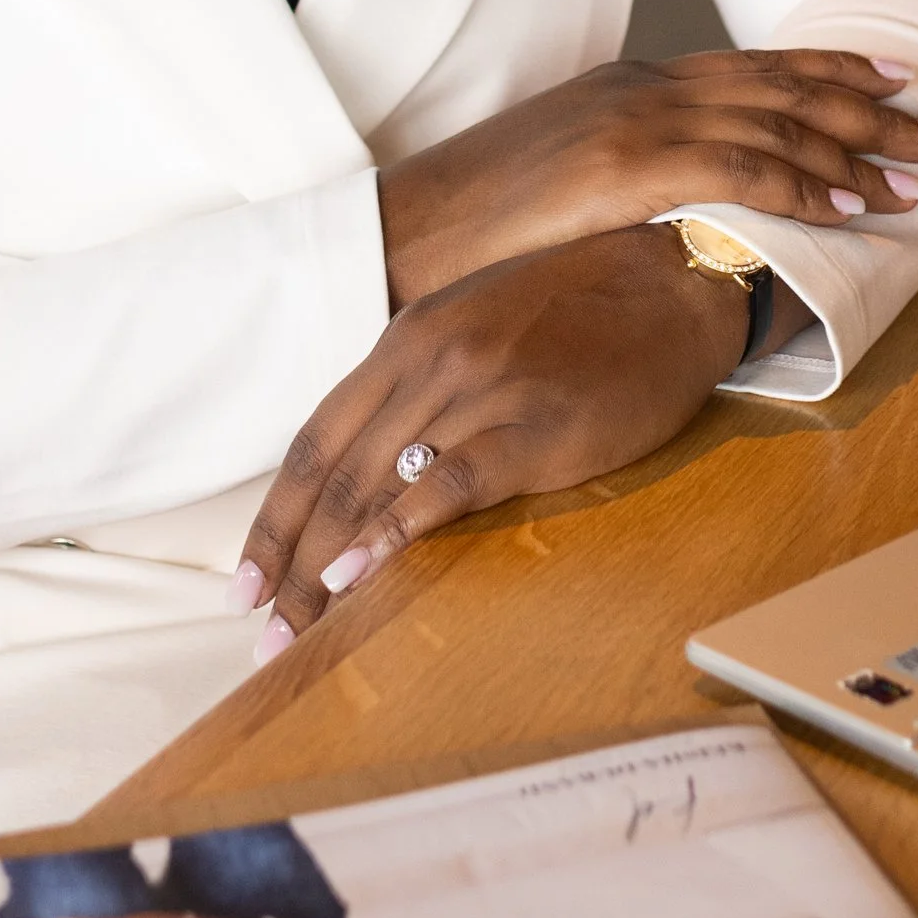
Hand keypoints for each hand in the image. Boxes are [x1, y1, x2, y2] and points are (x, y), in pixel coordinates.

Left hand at [233, 224, 750, 655]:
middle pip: (337, 476)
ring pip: (378, 486)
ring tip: (297, 634)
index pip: (318, 440)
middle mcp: (430, 360)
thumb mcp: (478, 327)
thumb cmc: (581, 309)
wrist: (672, 280)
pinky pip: (450, 482)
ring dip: (328, 568)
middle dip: (291, 565)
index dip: (275, 517)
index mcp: (408, 339)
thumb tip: (376, 468)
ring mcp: (481, 390)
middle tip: (262, 638)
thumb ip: (424, 386)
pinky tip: (362, 576)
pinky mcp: (535, 426)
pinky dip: (397, 532)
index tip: (245, 584)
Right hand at [375, 48, 917, 300]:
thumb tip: (689, 203)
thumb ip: (632, 171)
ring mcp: (639, 122)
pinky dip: (806, 185)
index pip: (755, 69)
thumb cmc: (482, 220)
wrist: (410, 226)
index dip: (830, 74)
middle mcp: (647, 88)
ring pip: (778, 125)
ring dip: (859, 151)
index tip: (892, 82)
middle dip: (871, 108)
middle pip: (783, 89)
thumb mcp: (567, 176)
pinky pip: (743, 172)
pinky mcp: (630, 168)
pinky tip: (852, 206)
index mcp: (634, 83)